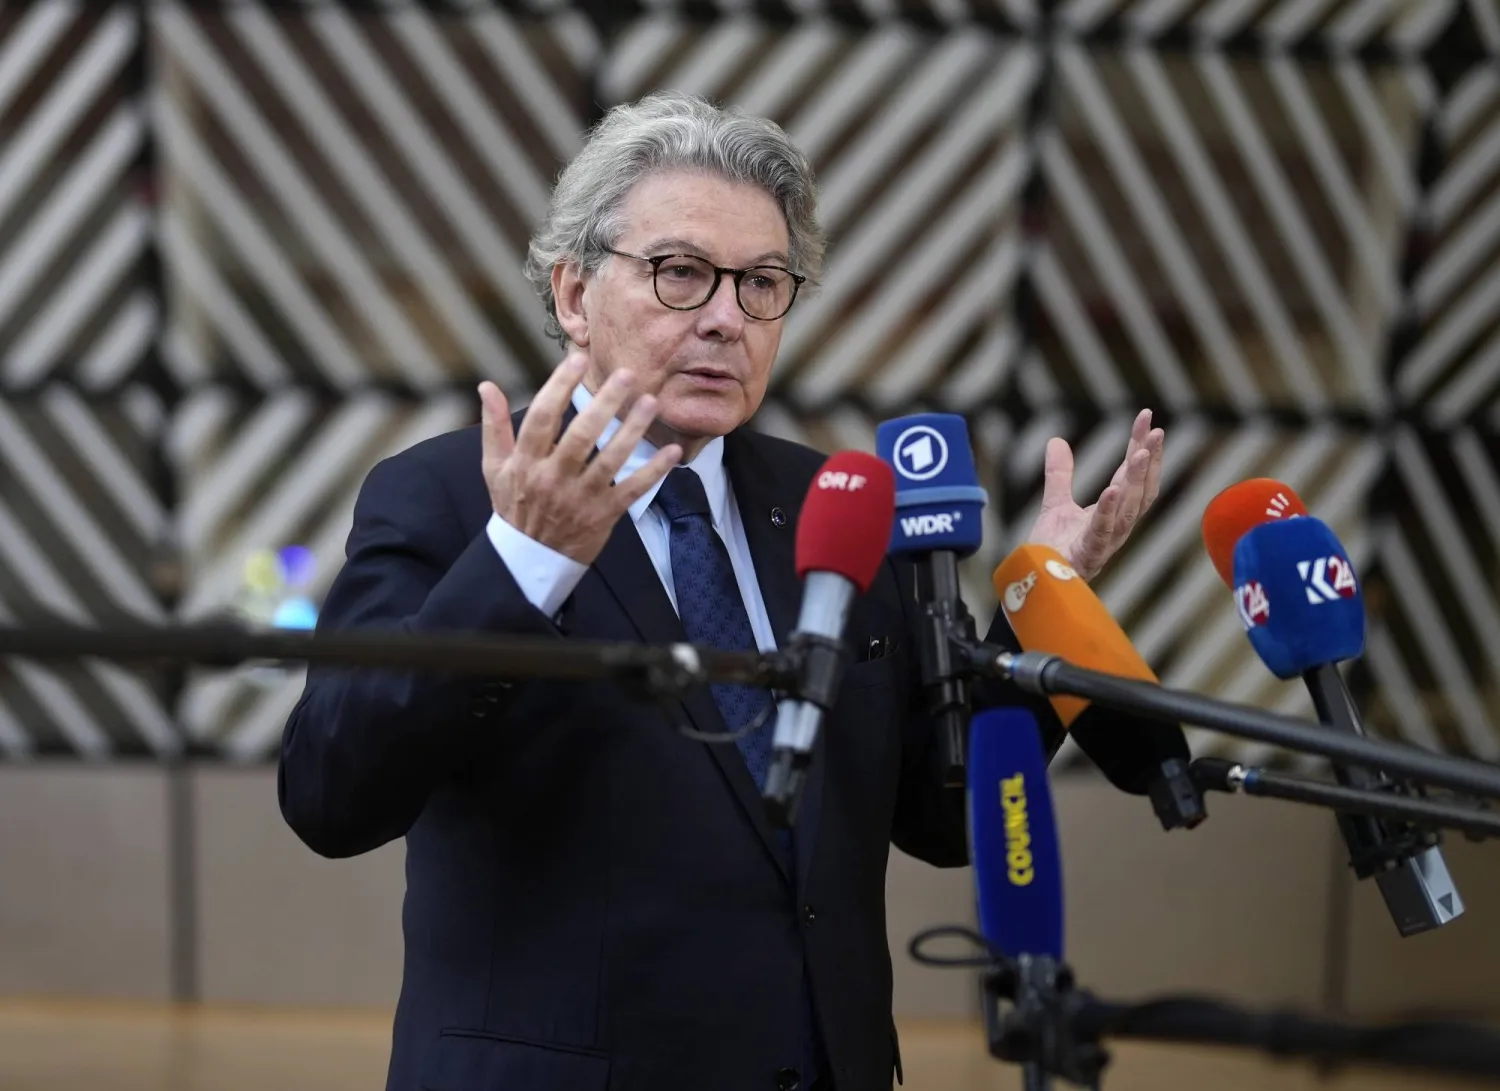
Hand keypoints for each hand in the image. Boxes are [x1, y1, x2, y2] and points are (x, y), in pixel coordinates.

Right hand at [480, 355, 680, 565]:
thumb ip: (494, 426)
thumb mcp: (494, 468)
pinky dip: (653, 472)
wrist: (530, 559)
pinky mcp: (603, 515)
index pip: (543, 417)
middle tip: (626, 374)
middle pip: (581, 435)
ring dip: (632, 430)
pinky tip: (672, 452)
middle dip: (604, 403)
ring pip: (610, 459)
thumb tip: (486, 386)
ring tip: (650, 402)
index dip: (560, 386)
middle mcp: (553, 477)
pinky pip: (632, 490)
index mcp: (525, 462)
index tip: (577, 359)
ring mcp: (580, 497)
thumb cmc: (515, 505)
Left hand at [1025, 409, 1164, 580]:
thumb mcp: (1055, 505)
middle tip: (1156, 430)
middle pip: (1140, 490)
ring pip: (1128, 510)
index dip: (1140, 447)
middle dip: (1150, 460)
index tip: (1147, 418)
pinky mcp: (1088, 556)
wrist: (1032, 583)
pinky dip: (1108, 511)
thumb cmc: (1050, 552)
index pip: (1130, 476)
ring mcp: (1104, 542)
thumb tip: (1057, 440)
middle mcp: (1115, 527)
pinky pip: (1102, 533)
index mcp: (1111, 513)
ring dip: (1135, 481)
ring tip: (1140, 453)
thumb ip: (1060, 475)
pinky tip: (1112, 490)